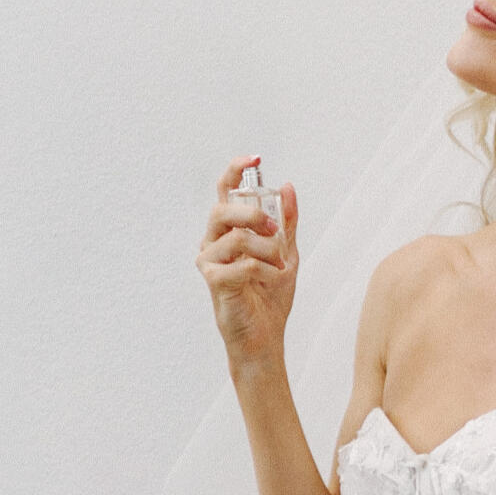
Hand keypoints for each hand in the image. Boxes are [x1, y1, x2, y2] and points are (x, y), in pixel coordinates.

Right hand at [196, 157, 299, 373]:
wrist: (266, 337)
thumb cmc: (270, 297)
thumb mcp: (286, 254)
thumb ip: (287, 223)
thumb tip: (287, 186)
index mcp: (228, 231)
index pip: (225, 191)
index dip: (236, 170)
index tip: (256, 157)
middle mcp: (212, 241)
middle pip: (224, 209)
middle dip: (254, 216)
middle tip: (276, 232)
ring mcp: (209, 261)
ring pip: (237, 237)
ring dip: (267, 251)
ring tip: (277, 267)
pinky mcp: (213, 281)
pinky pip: (243, 264)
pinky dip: (266, 272)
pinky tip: (270, 282)